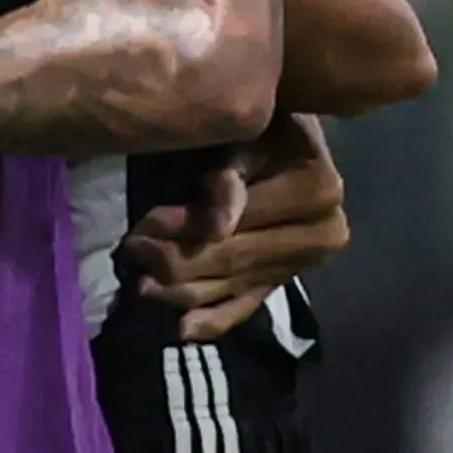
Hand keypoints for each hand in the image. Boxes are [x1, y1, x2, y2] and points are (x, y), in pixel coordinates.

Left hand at [121, 115, 346, 342]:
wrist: (290, 137)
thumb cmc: (262, 121)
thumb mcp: (248, 132)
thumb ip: (231, 174)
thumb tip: (217, 227)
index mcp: (319, 190)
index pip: (240, 220)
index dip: (187, 225)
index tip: (140, 227)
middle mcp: (323, 234)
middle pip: (234, 256)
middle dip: (177, 259)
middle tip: (130, 253)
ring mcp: (303, 264)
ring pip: (233, 285)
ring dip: (183, 292)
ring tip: (141, 288)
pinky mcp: (285, 281)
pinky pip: (248, 306)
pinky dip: (214, 321)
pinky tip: (183, 330)